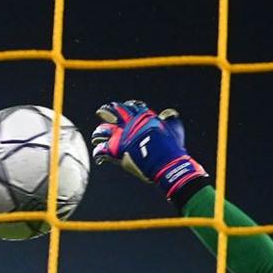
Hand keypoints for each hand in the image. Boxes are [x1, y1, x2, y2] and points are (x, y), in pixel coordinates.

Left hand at [91, 100, 209, 205]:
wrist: (168, 165)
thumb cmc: (173, 149)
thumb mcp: (175, 130)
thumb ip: (171, 120)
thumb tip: (169, 113)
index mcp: (143, 117)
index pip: (129, 107)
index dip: (124, 107)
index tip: (120, 108)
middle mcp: (130, 124)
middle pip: (112, 112)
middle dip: (105, 111)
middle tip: (101, 112)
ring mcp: (122, 137)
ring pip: (103, 130)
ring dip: (98, 133)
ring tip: (96, 137)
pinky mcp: (116, 151)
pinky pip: (101, 150)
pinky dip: (99, 153)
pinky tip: (99, 157)